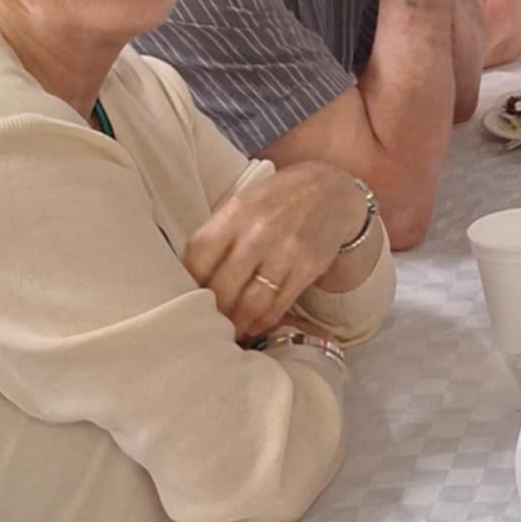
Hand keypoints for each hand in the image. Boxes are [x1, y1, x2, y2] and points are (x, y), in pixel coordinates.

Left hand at [183, 164, 369, 338]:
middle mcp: (259, 232)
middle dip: (212, 311)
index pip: (198, 258)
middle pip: (222, 287)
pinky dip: (263, 322)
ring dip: (236, 324)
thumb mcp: (244, 202)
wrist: (333, 190)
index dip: (188, 283)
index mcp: (236, 212)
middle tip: (205, 322)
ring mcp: (286, 252)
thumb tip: (192, 276)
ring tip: (228, 332)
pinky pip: (279, 304)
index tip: (187, 295)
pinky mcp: (308, 268)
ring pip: (251, 303)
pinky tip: (254, 326)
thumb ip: (220, 234)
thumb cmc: (279, 197)